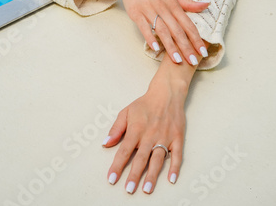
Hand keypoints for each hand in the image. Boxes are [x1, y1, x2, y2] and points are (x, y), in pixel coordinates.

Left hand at [102, 79, 186, 193]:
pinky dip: (175, 167)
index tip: (111, 179)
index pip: (124, 150)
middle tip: (129, 190)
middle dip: (134, 175)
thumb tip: (105, 143)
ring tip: (147, 189)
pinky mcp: (177, 138)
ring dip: (152, 175)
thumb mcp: (126, 112)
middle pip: (141, 158)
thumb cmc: (144, 104)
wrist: (166, 93)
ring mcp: (165, 137)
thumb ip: (116, 129)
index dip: (117, 165)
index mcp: (136, 129)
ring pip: (158, 159)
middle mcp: (150, 135)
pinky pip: (177, 155)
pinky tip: (171, 179)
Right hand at [117, 0, 208, 64]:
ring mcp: (149, 11)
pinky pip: (144, 27)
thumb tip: (207, 4)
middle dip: (186, 47)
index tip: (203, 52)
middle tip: (193, 62)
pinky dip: (150, 38)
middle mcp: (163, 9)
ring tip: (177, 60)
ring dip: (170, 46)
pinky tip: (156, 48)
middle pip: (177, 31)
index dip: (196, 39)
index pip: (188, 24)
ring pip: (162, 31)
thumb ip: (189, 3)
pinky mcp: (137, 13)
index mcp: (174, 5)